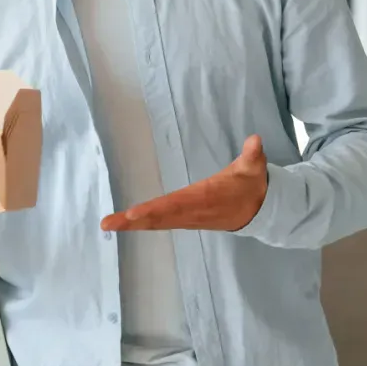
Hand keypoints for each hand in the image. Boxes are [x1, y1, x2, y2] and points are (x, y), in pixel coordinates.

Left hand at [101, 135, 268, 232]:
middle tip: (107, 223)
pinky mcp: (185, 219)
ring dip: (132, 225)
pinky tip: (126, 223)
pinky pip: (160, 223)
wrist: (258, 210)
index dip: (155, 210)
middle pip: (159, 218)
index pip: (175, 205)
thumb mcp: (253, 168)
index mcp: (204, 198)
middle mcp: (192, 211)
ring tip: (108, 224)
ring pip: (157, 223)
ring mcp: (187, 218)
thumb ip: (253, 155)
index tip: (133, 214)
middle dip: (134, 221)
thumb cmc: (250, 184)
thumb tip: (256, 140)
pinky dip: (142, 224)